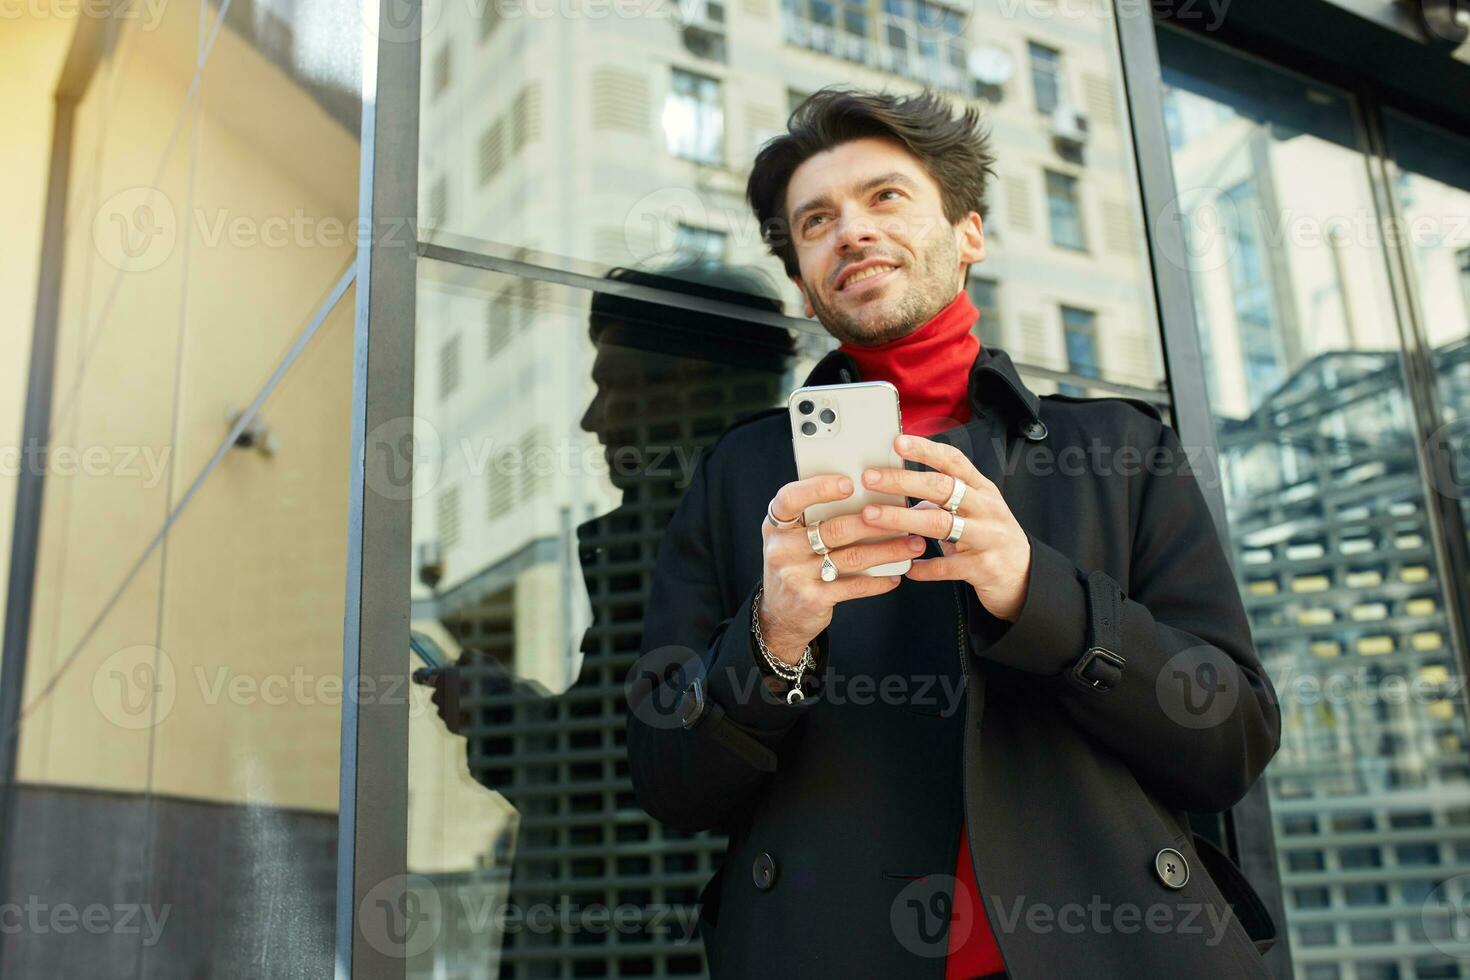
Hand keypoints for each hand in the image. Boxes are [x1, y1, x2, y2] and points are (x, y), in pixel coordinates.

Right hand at [758, 474, 923, 664]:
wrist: (779, 615)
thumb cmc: (795, 564)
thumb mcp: (792, 538)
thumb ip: (815, 518)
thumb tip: (869, 498)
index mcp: (776, 525)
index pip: (791, 498)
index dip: (819, 488)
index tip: (850, 484)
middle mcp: (782, 549)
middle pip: (834, 529)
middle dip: (875, 522)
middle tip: (904, 516)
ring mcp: (795, 576)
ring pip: (851, 557)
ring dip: (887, 550)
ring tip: (913, 545)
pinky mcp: (812, 599)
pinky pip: (853, 586)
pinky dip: (878, 581)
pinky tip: (895, 575)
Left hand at [857, 433, 1031, 622]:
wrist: (1024, 575)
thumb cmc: (990, 536)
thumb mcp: (973, 510)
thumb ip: (942, 498)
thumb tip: (899, 485)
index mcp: (983, 489)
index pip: (954, 462)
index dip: (926, 450)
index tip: (897, 442)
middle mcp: (987, 509)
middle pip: (943, 488)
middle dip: (903, 481)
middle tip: (870, 478)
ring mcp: (987, 538)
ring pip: (940, 524)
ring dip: (902, 518)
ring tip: (872, 516)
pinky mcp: (983, 568)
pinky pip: (947, 567)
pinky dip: (924, 568)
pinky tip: (906, 567)